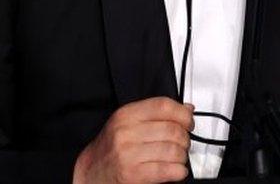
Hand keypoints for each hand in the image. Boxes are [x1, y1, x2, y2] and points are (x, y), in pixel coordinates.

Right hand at [73, 96, 193, 183]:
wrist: (90, 173)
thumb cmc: (111, 148)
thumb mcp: (127, 123)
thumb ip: (156, 114)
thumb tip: (187, 109)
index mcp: (126, 115)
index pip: (163, 106)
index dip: (183, 114)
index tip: (188, 121)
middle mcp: (126, 132)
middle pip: (172, 129)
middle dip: (185, 139)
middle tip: (183, 144)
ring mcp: (128, 154)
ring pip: (173, 150)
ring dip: (182, 157)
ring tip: (177, 158)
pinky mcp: (133, 174)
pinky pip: (167, 170)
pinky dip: (179, 171)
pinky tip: (177, 171)